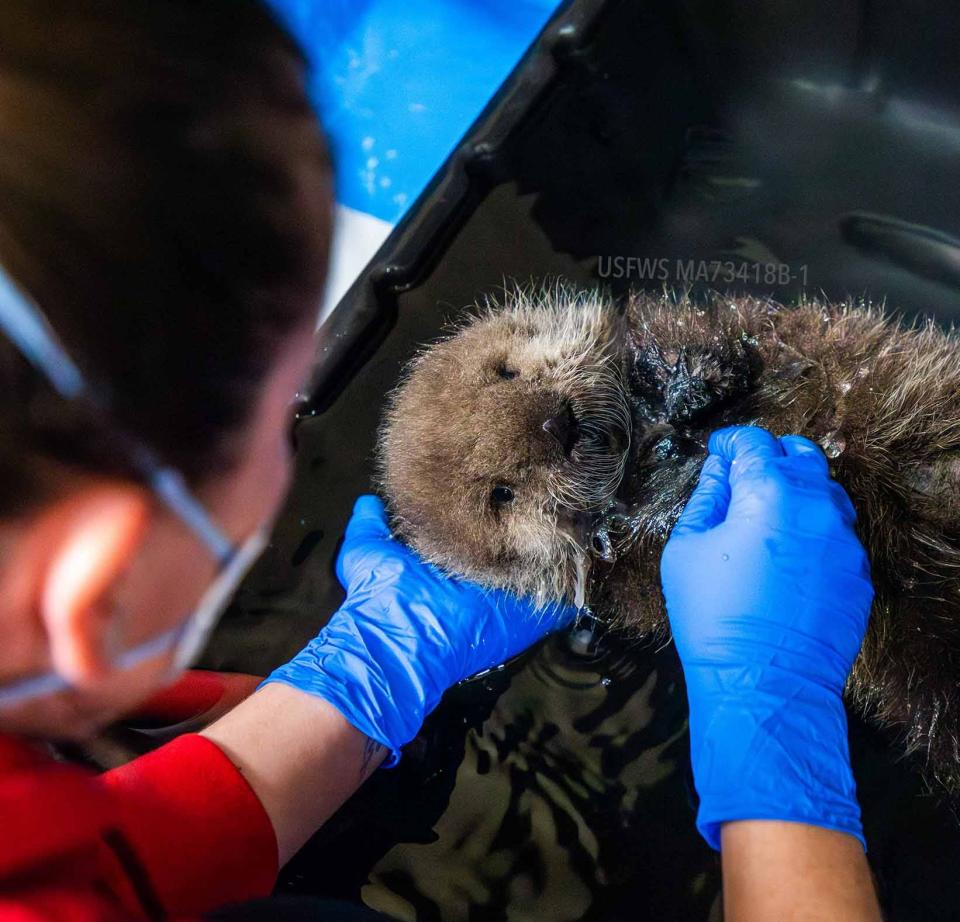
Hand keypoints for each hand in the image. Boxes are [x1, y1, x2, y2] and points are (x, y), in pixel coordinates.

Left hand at [263, 495, 573, 764]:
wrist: (396, 641)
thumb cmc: (379, 597)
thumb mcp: (367, 551)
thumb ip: (369, 524)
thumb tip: (368, 501)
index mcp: (453, 563)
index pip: (481, 533)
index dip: (493, 510)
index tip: (507, 481)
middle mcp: (483, 579)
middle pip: (516, 549)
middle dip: (532, 524)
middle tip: (550, 489)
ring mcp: (507, 598)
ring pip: (543, 570)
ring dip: (559, 549)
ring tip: (579, 512)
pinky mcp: (526, 616)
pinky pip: (562, 600)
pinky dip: (577, 582)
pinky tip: (587, 549)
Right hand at [660, 426, 873, 849]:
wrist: (763, 684)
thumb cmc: (713, 617)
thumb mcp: (686, 549)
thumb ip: (705, 499)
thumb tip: (719, 472)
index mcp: (770, 494)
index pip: (754, 443)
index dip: (730, 441)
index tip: (718, 450)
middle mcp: (817, 508)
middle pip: (802, 455)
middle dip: (771, 455)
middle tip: (744, 473)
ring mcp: (844, 543)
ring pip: (826, 495)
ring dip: (796, 492)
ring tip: (766, 515)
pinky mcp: (858, 576)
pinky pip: (836, 537)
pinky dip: (812, 532)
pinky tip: (786, 557)